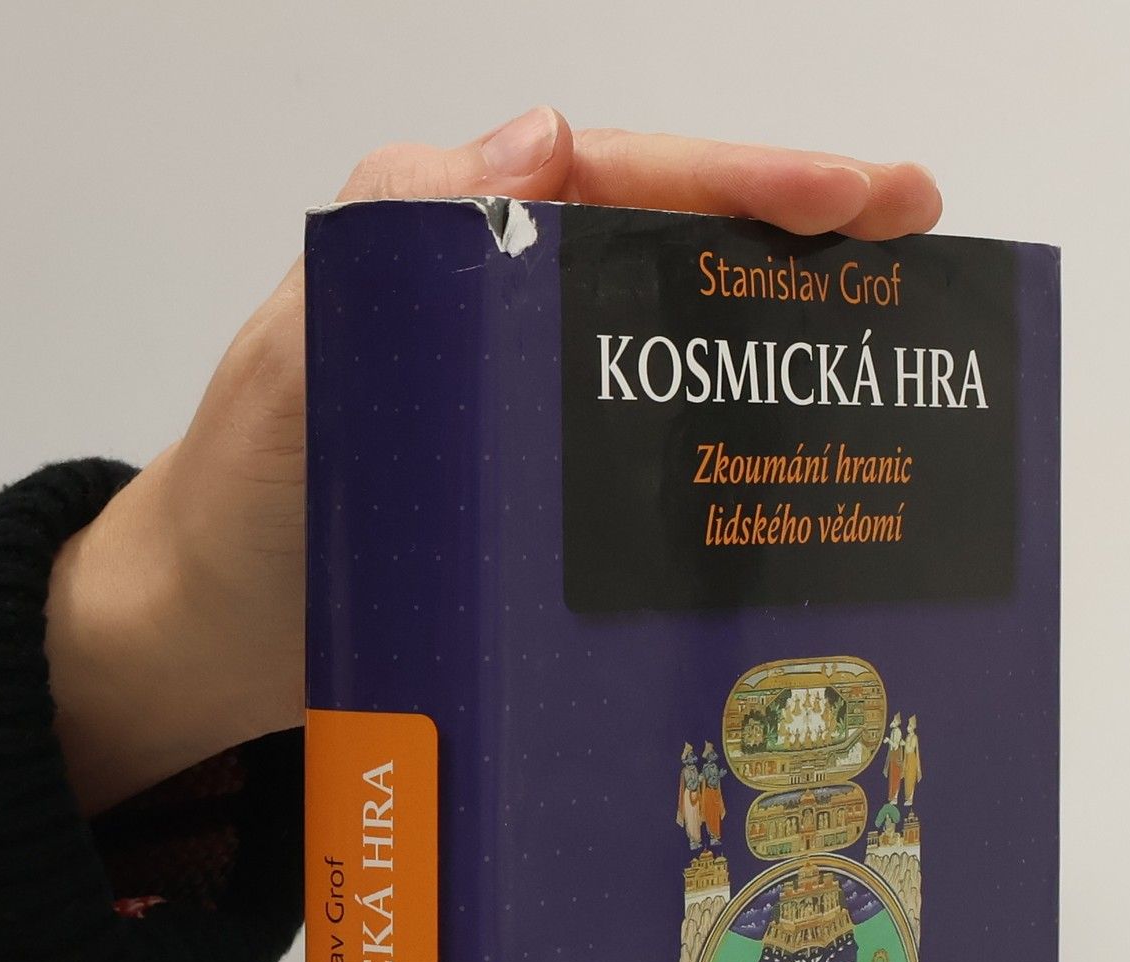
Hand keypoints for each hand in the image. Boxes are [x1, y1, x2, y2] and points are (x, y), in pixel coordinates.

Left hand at [45, 111, 942, 812]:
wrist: (207, 647)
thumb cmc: (244, 507)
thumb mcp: (301, 360)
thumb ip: (399, 244)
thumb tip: (541, 146)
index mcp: (462, 251)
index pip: (632, 186)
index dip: (758, 185)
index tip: (870, 200)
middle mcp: (511, 320)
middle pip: (683, 261)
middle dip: (806, 254)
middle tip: (923, 267)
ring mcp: (534, 414)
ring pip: (684, 357)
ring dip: (788, 357)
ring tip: (897, 371)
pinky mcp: (544, 502)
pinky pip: (654, 455)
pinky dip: (732, 459)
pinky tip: (802, 489)